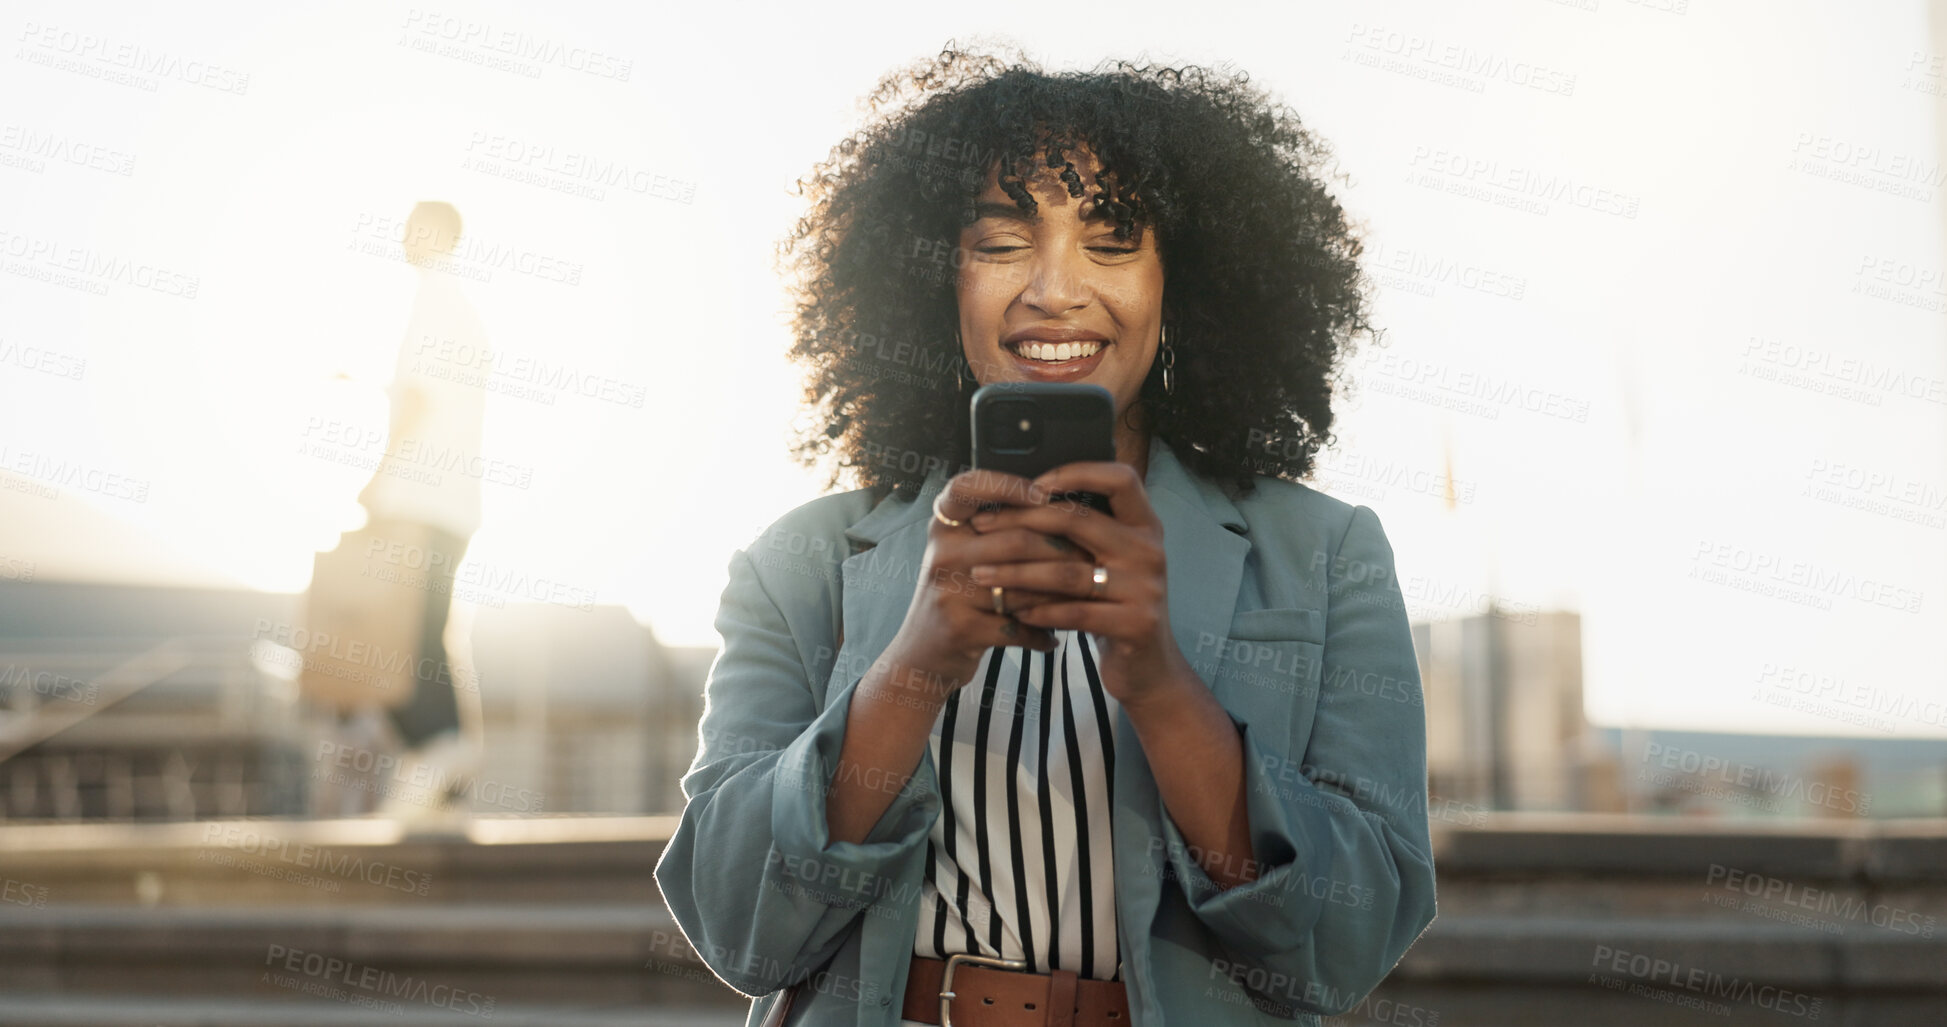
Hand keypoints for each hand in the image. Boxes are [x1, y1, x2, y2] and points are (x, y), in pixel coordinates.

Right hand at [879, 469, 1094, 701]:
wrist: (922, 652)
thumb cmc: (957, 594)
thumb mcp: (962, 553)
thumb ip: (996, 528)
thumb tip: (1059, 506)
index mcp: (944, 525)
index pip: (968, 487)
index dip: (1007, 485)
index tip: (1044, 494)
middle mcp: (942, 553)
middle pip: (1014, 541)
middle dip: (1060, 551)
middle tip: (1090, 557)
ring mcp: (948, 592)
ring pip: (1022, 588)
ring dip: (1058, 596)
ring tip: (1084, 597)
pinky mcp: (960, 628)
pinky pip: (1018, 626)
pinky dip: (1040, 634)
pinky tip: (1054, 638)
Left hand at [963, 461, 1186, 711]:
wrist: (1149, 667)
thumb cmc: (1114, 606)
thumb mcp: (1108, 562)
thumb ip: (1083, 533)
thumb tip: (1019, 500)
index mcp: (1145, 525)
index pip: (1120, 478)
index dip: (1077, 473)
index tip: (1031, 485)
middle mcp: (1150, 550)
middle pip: (1079, 520)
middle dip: (1021, 521)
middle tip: (980, 528)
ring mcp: (1146, 588)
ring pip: (1068, 571)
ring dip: (1017, 573)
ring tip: (982, 574)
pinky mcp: (1136, 624)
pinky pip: (1075, 612)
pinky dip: (1039, 610)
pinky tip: (1014, 611)